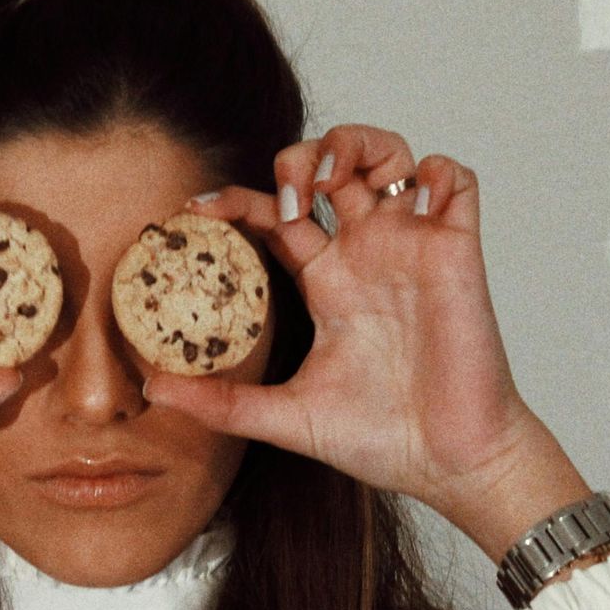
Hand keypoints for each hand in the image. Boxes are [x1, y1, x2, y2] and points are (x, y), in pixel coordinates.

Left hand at [142, 123, 575, 548]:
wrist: (449, 464)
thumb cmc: (379, 441)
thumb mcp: (285, 418)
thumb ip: (221, 403)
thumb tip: (151, 391)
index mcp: (325, 283)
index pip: (275, 215)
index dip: (237, 200)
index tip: (196, 210)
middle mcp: (365, 255)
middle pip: (330, 168)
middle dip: (301, 158)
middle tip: (290, 194)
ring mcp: (411, 248)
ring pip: (389, 156)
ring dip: (359, 146)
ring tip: (335, 179)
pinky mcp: (458, 251)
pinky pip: (456, 180)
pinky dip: (436, 170)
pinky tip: (412, 199)